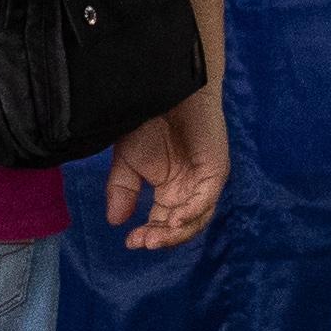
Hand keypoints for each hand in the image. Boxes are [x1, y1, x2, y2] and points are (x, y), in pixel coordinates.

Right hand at [105, 91, 227, 250]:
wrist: (164, 88)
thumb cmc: (147, 119)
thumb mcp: (127, 161)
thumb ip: (123, 190)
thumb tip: (114, 221)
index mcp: (170, 191)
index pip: (162, 222)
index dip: (148, 235)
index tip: (130, 242)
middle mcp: (190, 190)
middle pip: (180, 226)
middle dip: (162, 238)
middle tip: (142, 242)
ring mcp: (205, 182)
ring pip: (196, 218)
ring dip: (176, 232)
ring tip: (154, 237)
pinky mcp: (216, 170)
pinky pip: (206, 199)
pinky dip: (191, 212)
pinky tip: (173, 220)